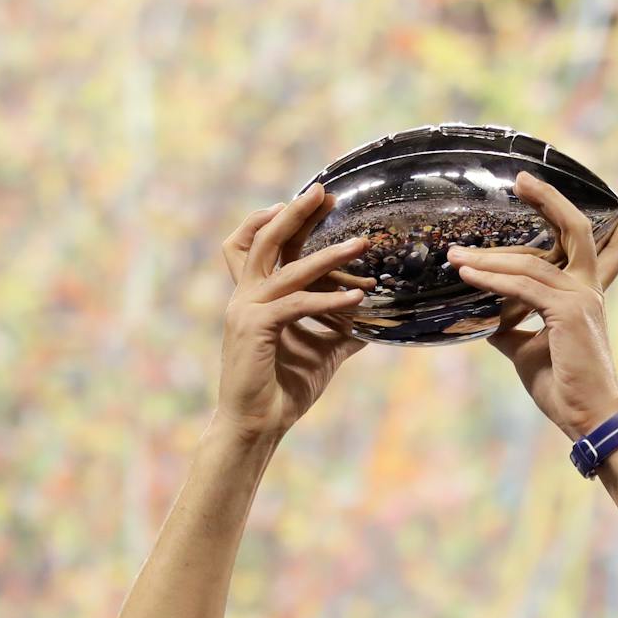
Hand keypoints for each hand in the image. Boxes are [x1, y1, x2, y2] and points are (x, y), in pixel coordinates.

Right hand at [212, 187, 368, 444]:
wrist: (257, 426)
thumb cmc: (283, 390)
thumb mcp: (321, 352)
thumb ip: (341, 330)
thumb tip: (372, 321)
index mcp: (254, 295)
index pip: (263, 243)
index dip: (286, 218)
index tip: (319, 200)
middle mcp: (244, 295)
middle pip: (266, 239)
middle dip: (297, 213)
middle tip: (325, 192)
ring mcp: (246, 309)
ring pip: (288, 269)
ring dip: (328, 255)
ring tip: (362, 243)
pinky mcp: (254, 328)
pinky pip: (297, 304)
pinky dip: (329, 299)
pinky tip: (358, 299)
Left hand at [448, 172, 617, 440]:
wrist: (588, 419)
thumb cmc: (564, 387)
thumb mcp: (528, 351)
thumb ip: (510, 327)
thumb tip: (484, 318)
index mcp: (587, 296)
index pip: (612, 249)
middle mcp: (589, 290)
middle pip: (576, 229)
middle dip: (550, 200)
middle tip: (522, 179)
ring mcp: (581, 298)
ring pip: (531, 262)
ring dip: (488, 259)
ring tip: (455, 257)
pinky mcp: (567, 312)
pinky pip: (522, 287)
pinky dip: (492, 279)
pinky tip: (467, 275)